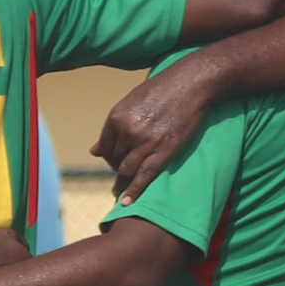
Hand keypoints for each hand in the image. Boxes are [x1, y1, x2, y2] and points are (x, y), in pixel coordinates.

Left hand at [92, 58, 222, 199]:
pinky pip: (145, 175)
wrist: (191, 83)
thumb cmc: (162, 90)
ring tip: (119, 193)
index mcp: (116, 117)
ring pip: (126, 170)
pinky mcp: (165, 150)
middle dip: (116, 168)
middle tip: (121, 175)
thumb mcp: (131, 102)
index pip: (104, 146)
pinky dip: (134, 191)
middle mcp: (128, 131)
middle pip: (114, 159)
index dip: (107, 156)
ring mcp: (146, 142)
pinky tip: (127, 202)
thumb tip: (93, 152)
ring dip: (122, 183)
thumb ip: (113, 127)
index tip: (113, 162)